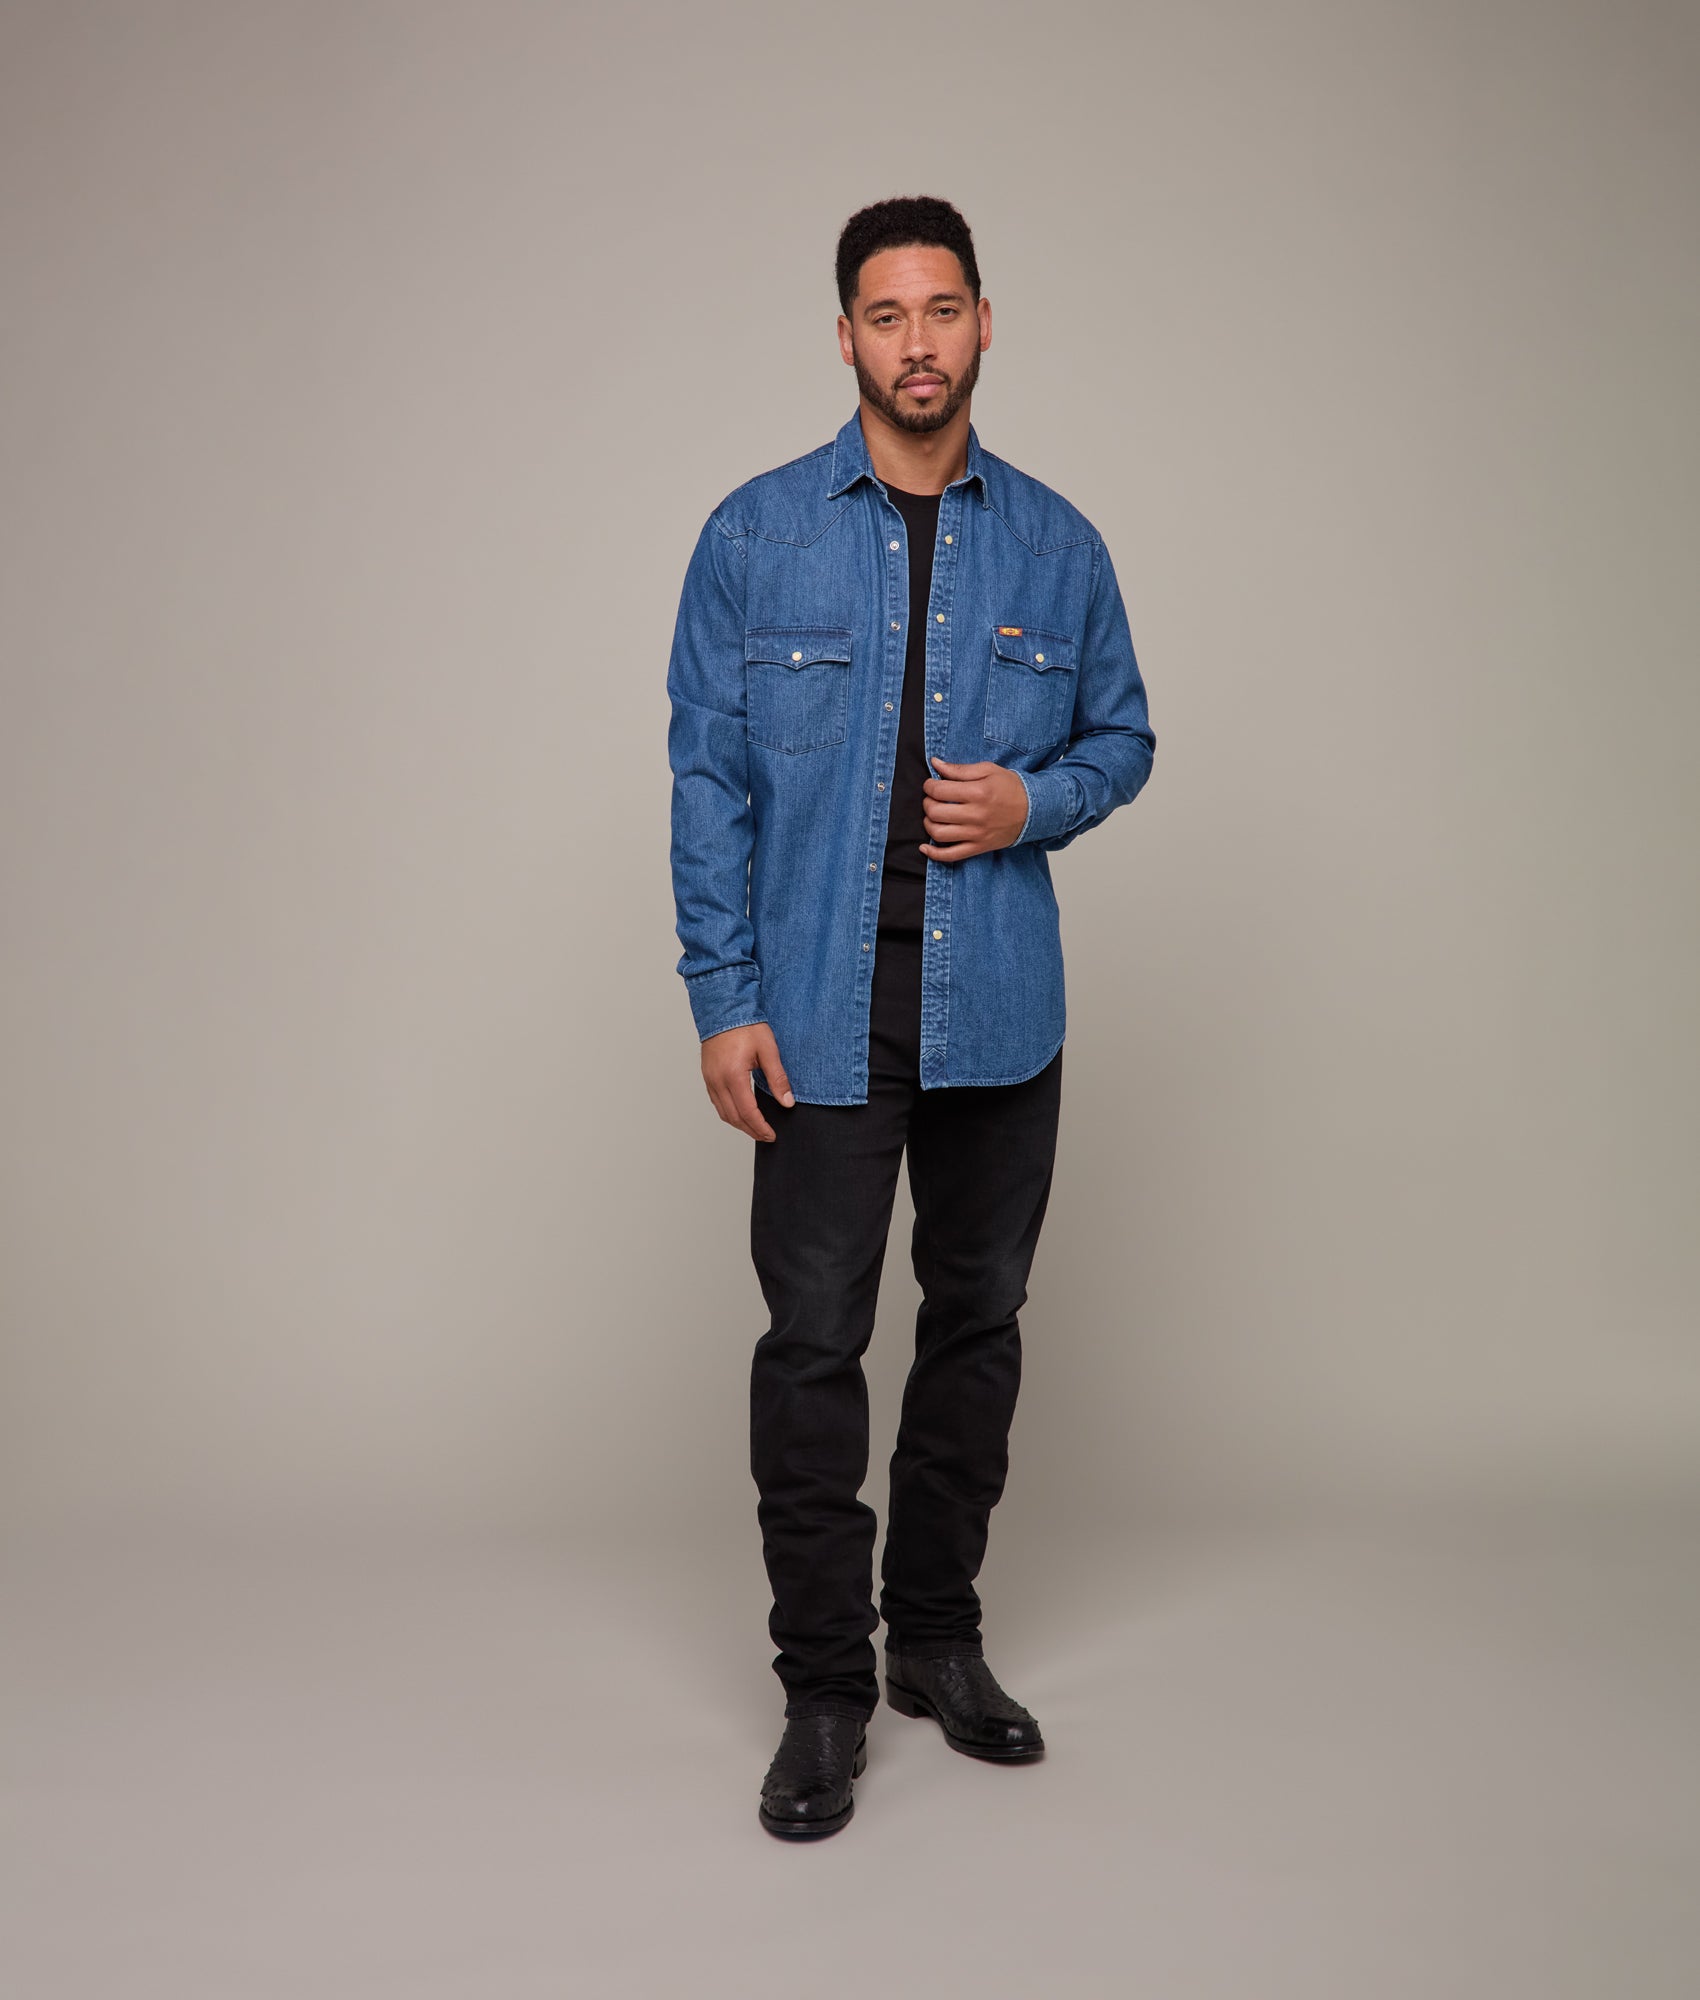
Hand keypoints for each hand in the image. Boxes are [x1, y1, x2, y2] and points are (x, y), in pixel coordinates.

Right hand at [701, 1022, 793, 1140]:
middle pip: (733, 1117)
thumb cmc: (746, 1025)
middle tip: (767, 1136)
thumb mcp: (768, 1050)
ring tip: (755, 1128)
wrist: (724, 1009)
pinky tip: (741, 1113)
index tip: (772, 1135)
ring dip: (739, 1124)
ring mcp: (710, 1079)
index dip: (760, 1127)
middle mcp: (717, 1080)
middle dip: (751, 1130)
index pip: (747, 1112)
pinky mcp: (707, 1076)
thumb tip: (788, 1102)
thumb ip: (778, 1078)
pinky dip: (729, 1113)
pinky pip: (716, 1102)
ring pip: (723, 1112)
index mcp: (733, 1075)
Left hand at [919, 758, 1026, 860]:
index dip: (929, 786)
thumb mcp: (988, 770)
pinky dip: (934, 854)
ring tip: (933, 816)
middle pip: (935, 812)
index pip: (939, 791)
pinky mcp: (978, 847)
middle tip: (932, 798)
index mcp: (977, 792)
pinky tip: (925, 847)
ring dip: (928, 824)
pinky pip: (951, 856)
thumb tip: (935, 764)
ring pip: (938, 834)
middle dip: (927, 803)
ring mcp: (976, 834)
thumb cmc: (1011, 788)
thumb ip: (959, 769)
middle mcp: (975, 815)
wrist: (1034, 810)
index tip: (931, 784)